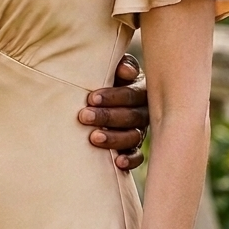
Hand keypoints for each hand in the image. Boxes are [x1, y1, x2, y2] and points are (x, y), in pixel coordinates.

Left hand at [78, 54, 148, 170]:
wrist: (100, 96)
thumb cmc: (106, 77)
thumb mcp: (111, 68)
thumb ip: (120, 66)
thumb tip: (126, 71)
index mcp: (140, 89)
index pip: (131, 94)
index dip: (113, 97)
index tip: (91, 98)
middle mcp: (144, 111)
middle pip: (131, 116)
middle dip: (107, 117)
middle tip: (84, 116)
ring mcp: (140, 130)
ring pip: (133, 136)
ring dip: (114, 138)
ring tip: (93, 138)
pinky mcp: (135, 148)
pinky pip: (138, 156)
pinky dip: (130, 159)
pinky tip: (118, 162)